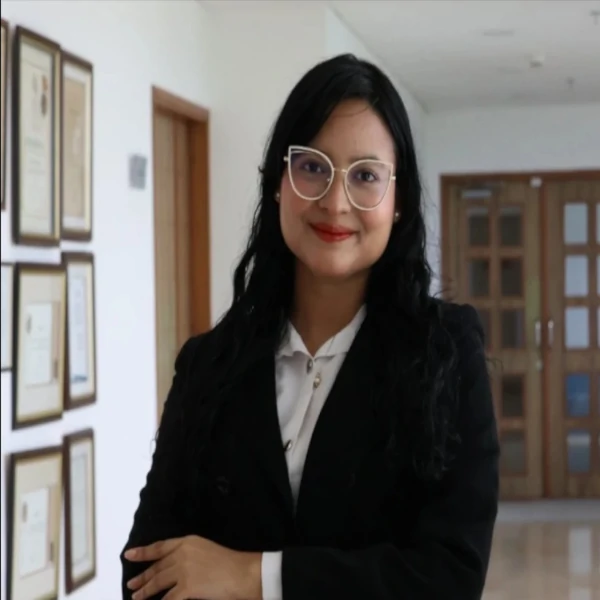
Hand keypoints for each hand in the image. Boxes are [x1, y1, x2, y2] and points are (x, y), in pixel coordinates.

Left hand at [124, 535, 261, 599]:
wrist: (243, 573)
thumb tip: (174, 567)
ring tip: (136, 596)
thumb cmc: (230, 562)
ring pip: (158, 582)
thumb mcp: (206, 550)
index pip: (160, 547)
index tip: (129, 554)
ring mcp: (183, 570)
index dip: (143, 552)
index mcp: (188, 541)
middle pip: (157, 567)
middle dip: (143, 576)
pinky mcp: (186, 587)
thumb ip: (189, 555)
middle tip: (131, 583)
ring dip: (145, 591)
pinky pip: (168, 599)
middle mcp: (182, 553)